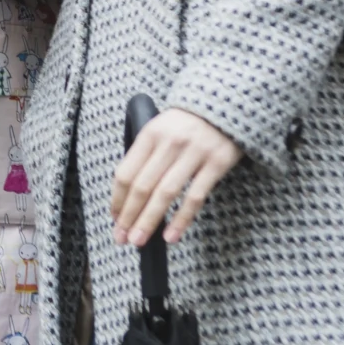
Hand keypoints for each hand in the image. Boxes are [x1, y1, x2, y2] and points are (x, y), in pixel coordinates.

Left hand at [112, 107, 242, 246]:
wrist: (228, 103)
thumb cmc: (187, 124)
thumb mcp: (160, 129)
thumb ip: (145, 156)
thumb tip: (127, 197)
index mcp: (150, 134)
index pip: (126, 172)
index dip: (118, 200)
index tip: (115, 219)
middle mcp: (169, 142)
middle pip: (142, 186)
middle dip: (129, 216)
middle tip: (122, 238)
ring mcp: (194, 153)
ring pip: (165, 193)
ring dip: (149, 221)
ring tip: (139, 241)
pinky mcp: (216, 163)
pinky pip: (195, 196)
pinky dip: (181, 219)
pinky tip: (171, 235)